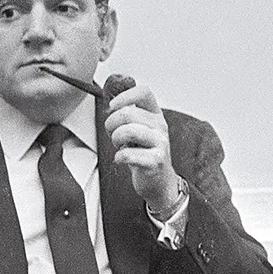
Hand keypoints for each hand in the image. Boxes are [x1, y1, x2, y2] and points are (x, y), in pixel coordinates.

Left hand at [104, 80, 182, 211]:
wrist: (159, 180)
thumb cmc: (145, 153)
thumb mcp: (139, 129)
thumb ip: (129, 114)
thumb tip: (113, 103)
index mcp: (155, 115)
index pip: (144, 93)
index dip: (125, 96)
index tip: (113, 106)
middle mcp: (160, 126)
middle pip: (127, 113)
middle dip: (111, 124)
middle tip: (114, 134)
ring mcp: (160, 143)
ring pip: (126, 131)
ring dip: (116, 140)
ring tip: (120, 147)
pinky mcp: (156, 161)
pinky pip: (127, 154)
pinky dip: (119, 157)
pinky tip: (123, 159)